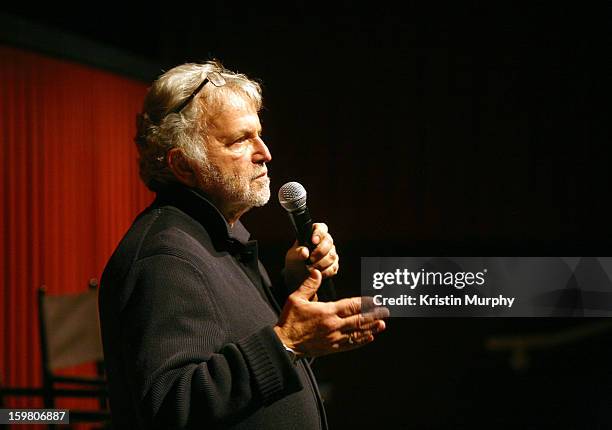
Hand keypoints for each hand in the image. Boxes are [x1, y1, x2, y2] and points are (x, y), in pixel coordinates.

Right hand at [274, 269, 388, 356]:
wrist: (284, 344)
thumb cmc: (289, 320)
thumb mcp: (296, 298)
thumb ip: (309, 285)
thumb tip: (317, 272)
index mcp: (327, 311)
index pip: (351, 305)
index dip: (365, 302)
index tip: (375, 300)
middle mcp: (334, 325)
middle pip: (358, 319)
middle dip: (373, 315)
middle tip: (386, 311)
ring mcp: (334, 338)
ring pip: (357, 333)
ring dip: (371, 328)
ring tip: (382, 325)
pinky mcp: (332, 348)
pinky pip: (350, 344)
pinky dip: (361, 341)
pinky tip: (369, 338)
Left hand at [284, 223, 338, 290]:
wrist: (297, 275)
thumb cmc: (295, 261)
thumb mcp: (292, 256)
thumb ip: (297, 253)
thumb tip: (305, 252)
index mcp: (314, 234)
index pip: (321, 228)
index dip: (319, 233)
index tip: (313, 241)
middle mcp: (324, 241)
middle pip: (329, 241)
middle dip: (320, 252)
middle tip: (311, 259)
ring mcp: (331, 252)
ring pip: (332, 255)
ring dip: (321, 263)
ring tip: (311, 268)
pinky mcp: (334, 264)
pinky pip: (333, 267)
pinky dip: (325, 272)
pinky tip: (317, 272)